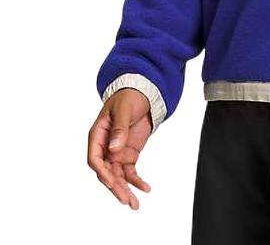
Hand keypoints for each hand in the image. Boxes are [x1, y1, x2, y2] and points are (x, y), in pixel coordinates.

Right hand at [87, 88, 152, 209]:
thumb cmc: (127, 98)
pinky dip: (136, 181)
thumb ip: (119, 128)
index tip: (112, 182)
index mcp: (97, 136)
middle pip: (106, 172)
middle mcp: (104, 147)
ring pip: (117, 176)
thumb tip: (114, 148)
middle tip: (125, 200)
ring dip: (125, 190)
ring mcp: (116, 152)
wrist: (141, 93)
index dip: (102, 172)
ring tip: (134, 204)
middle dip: (115, 188)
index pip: (94, 159)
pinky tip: (145, 188)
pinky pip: (130, 171)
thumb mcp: (124, 110)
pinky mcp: (128, 154)